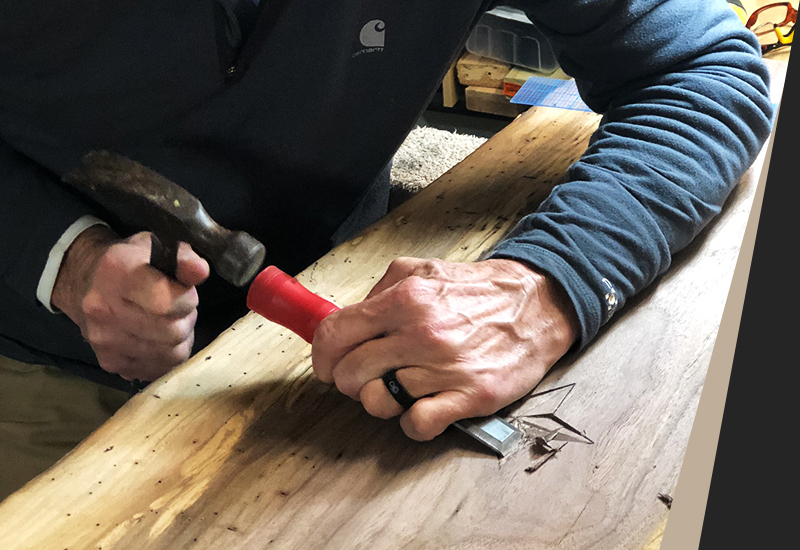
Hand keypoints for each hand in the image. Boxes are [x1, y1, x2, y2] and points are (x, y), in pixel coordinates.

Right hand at [52, 227, 209, 380]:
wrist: (88, 282)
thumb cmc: (132, 262)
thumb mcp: (157, 247)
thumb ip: (183, 258)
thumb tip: (200, 271)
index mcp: (117, 272)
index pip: (167, 302)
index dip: (186, 299)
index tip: (183, 291)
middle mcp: (104, 308)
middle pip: (172, 332)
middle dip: (185, 320)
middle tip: (178, 309)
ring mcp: (104, 339)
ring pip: (169, 354)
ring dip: (178, 340)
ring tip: (167, 322)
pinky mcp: (109, 362)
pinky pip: (157, 369)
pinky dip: (165, 356)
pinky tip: (157, 339)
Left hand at [312, 257, 578, 440]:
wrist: (536, 304)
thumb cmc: (476, 291)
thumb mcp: (422, 270)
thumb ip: (380, 292)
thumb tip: (346, 323)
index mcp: (405, 298)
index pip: (335, 335)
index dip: (322, 356)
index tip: (327, 365)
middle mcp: (421, 333)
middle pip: (351, 374)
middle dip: (351, 380)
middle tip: (368, 376)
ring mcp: (446, 368)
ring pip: (378, 402)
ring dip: (381, 400)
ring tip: (399, 387)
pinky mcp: (470, 397)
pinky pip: (416, 424)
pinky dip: (413, 421)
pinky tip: (423, 405)